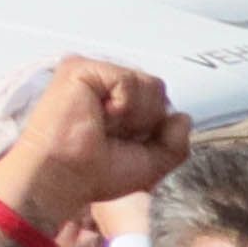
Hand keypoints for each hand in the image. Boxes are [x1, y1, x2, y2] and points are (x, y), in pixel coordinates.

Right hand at [0, 54, 183, 231]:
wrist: (64, 178)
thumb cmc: (96, 173)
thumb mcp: (151, 163)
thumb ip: (175, 142)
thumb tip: (183, 117)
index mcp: (115, 99)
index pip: (158, 99)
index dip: (153, 126)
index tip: (123, 143)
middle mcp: (103, 82)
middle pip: (157, 90)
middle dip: (146, 122)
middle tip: (111, 136)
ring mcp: (91, 72)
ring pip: (149, 85)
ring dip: (135, 117)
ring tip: (103, 126)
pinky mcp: (80, 68)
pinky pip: (129, 81)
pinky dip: (123, 107)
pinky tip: (99, 117)